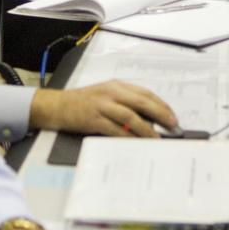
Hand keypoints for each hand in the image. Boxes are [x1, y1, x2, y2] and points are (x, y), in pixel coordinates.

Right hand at [31, 82, 178, 137]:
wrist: (56, 105)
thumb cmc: (82, 102)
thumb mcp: (104, 95)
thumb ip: (123, 102)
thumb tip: (147, 119)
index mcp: (116, 86)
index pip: (145, 93)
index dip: (161, 105)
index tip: (172, 116)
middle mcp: (111, 93)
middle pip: (142, 102)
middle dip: (160, 114)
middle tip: (172, 125)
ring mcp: (102, 105)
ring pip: (131, 116)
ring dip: (147, 129)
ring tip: (156, 139)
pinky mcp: (94, 119)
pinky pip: (115, 130)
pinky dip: (127, 137)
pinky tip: (136, 144)